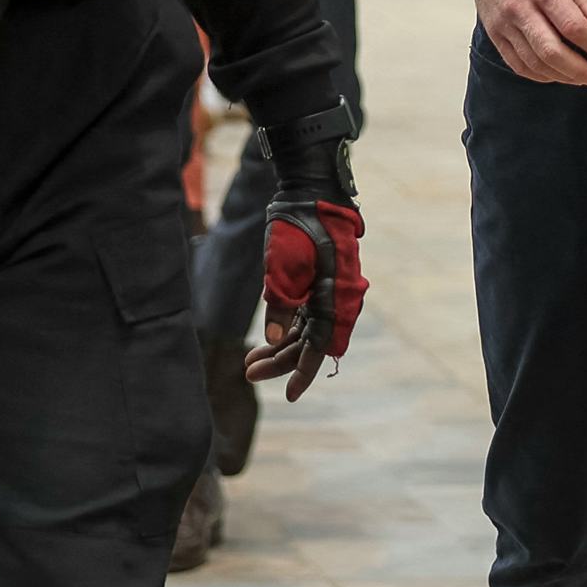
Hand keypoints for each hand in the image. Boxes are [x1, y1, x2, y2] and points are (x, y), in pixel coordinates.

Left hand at [247, 196, 367, 399]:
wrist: (312, 190)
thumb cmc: (296, 224)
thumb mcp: (281, 264)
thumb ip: (279, 303)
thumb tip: (272, 340)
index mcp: (334, 294)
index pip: (320, 344)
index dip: (303, 371)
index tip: (290, 396)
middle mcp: (338, 296)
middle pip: (311, 341)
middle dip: (281, 360)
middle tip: (248, 372)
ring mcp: (331, 290)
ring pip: (308, 330)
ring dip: (281, 346)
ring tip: (250, 361)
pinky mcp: (322, 282)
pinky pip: (308, 315)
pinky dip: (288, 329)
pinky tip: (266, 340)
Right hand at [469, 0, 586, 87]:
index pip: (573, 27)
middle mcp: (520, 9)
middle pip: (552, 52)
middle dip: (581, 71)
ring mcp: (504, 24)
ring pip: (535, 63)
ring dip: (563, 77)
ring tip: (584, 79)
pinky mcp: (494, 33)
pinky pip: (517, 64)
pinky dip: (539, 76)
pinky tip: (557, 75)